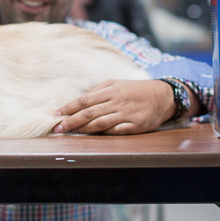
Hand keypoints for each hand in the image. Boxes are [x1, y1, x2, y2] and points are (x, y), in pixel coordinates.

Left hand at [52, 79, 175, 134]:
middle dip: (71, 121)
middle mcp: (117, 102)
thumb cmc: (135, 89)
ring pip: (100, 124)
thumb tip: (79, 100)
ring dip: (83, 130)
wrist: (163, 96)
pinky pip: (116, 132)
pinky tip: (92, 137)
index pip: (84, 100)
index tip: (56, 115)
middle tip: (57, 128)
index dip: (68, 108)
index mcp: (111, 90)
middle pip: (89, 113)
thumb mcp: (116, 83)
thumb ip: (98, 91)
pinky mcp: (136, 126)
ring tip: (71, 133)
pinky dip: (103, 134)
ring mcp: (127, 115)